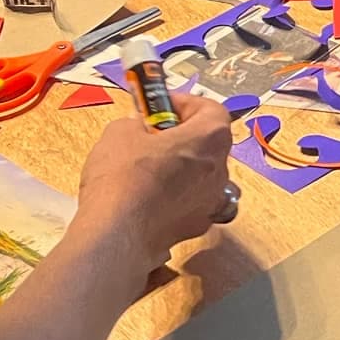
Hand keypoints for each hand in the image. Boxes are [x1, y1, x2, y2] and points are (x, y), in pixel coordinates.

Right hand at [73, 96, 234, 288]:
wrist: (118, 235)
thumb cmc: (124, 177)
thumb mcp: (120, 132)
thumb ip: (135, 124)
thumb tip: (137, 128)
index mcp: (210, 139)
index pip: (212, 110)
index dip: (185, 104)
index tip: (160, 107)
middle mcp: (221, 170)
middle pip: (209, 144)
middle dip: (181, 136)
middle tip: (150, 136)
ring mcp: (211, 202)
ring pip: (201, 176)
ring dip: (181, 168)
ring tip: (147, 168)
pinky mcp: (196, 227)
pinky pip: (190, 203)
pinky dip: (174, 197)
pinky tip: (147, 198)